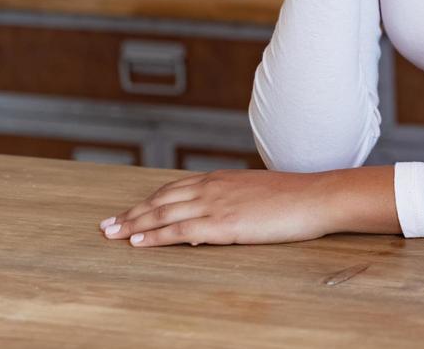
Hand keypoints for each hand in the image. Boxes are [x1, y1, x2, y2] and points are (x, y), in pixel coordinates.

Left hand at [98, 169, 332, 247]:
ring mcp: (217, 205)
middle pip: (161, 200)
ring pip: (164, 214)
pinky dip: (156, 236)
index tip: (129, 210)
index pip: (174, 189)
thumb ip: (232, 201)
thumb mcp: (257, 193)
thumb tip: (213, 219)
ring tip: (113, 235)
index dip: (148, 201)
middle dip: (132, 213)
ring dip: (135, 224)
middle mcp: (213, 188)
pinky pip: (181, 230)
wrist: (317, 197)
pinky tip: (140, 243)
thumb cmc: (295, 197)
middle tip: (107, 226)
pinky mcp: (224, 224)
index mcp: (221, 179)